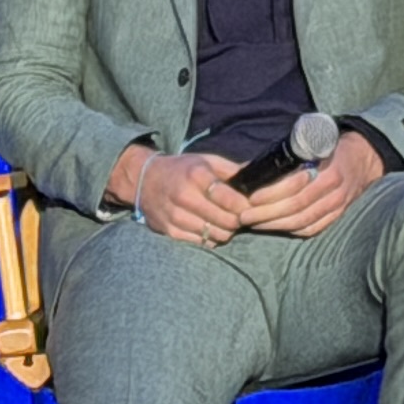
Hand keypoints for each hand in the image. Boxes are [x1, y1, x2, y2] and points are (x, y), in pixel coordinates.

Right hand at [126, 149, 251, 246]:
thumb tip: (258, 176)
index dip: (244, 206)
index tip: (248, 206)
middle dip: (237, 220)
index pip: (230, 199)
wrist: (145, 180)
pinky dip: (211, 238)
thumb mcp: (206, 160)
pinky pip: (202, 242)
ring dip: (226, 231)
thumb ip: (232, 170)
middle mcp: (184, 196)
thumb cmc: (182, 169)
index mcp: (196, 175)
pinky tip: (210, 227)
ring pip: (216, 235)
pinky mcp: (170, 231)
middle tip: (238, 216)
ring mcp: (176, 216)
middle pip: (226, 221)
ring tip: (225, 222)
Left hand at [237, 127, 383, 238]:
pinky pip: (314, 228)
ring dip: (276, 225)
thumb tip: (249, 167)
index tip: (250, 198)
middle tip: (244, 216)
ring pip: (303, 222)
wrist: (364, 157)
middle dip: (267, 214)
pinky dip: (293, 230)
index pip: (295, 188)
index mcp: (326, 168)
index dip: (271, 196)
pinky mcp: (338, 215)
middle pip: (297, 208)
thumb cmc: (330, 146)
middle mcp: (333, 189)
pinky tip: (276, 227)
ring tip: (254, 224)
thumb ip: (285, 156)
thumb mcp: (311, 142)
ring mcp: (338, 204)